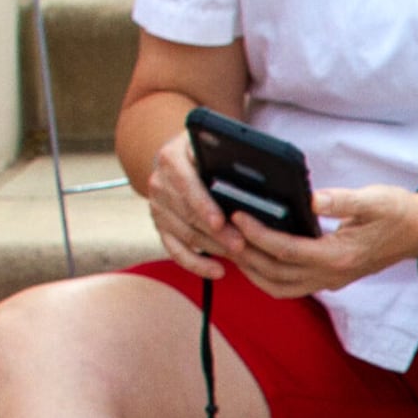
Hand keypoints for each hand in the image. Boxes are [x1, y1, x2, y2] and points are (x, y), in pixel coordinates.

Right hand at [140, 131, 238, 276]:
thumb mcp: (218, 146)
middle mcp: (159, 182)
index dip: (203, 205)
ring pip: (185, 233)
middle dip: (216, 232)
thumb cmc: (212, 153)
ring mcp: (158, 206)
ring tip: (240, 258)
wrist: (184, 158)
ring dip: (213, 248)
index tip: (220, 222)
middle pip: (187, 213)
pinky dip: (196, 263)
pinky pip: (176, 250)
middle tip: (242, 246)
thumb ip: (231, 156)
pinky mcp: (161, 226)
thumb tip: (259, 173)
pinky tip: (218, 271)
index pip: (185, 183)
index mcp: (172, 157)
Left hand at [220, 184, 417, 301]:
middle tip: (223, 230)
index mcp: (340, 255)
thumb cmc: (399, 213)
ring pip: (278, 286)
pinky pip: (289, 286)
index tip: (238, 214)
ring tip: (232, 245)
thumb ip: (342, 201)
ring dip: (251, 269)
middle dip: (245, 253)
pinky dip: (266, 276)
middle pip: (274, 273)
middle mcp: (332, 274)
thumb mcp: (375, 200)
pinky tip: (254, 256)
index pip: (286, 249)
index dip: (258, 233)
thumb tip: (311, 198)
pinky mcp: (329, 279)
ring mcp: (330, 281)